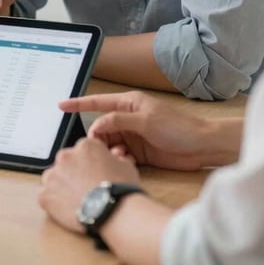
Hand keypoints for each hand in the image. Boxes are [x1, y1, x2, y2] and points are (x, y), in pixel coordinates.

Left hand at [39, 137, 139, 233]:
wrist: (113, 211)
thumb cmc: (121, 189)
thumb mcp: (126, 166)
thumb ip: (116, 157)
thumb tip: (115, 155)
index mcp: (85, 146)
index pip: (82, 151)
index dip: (88, 164)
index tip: (91, 173)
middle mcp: (66, 156)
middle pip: (65, 162)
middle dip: (72, 173)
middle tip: (84, 188)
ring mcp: (53, 175)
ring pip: (53, 178)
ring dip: (60, 186)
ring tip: (75, 200)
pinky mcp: (45, 194)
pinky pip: (45, 195)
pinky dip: (52, 202)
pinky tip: (66, 209)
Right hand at [60, 91, 238, 170]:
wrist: (202, 147)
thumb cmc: (178, 128)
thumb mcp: (146, 120)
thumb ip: (119, 121)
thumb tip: (97, 126)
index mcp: (129, 103)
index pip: (99, 102)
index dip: (79, 104)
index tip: (61, 105)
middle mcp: (129, 118)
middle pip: (102, 127)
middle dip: (96, 138)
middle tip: (97, 148)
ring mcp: (133, 136)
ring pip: (108, 143)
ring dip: (108, 151)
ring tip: (118, 156)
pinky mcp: (139, 153)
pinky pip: (119, 155)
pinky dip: (118, 159)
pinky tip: (125, 162)